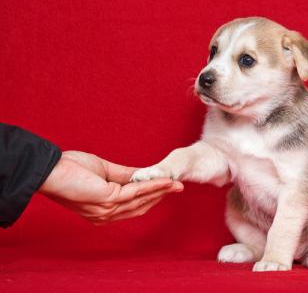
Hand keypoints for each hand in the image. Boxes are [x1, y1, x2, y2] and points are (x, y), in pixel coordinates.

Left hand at [39, 151, 182, 224]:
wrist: (51, 170)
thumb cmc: (70, 169)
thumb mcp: (104, 171)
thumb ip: (124, 175)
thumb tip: (142, 174)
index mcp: (104, 211)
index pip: (132, 207)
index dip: (151, 197)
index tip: (167, 188)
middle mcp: (106, 215)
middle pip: (140, 207)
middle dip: (161, 196)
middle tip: (178, 187)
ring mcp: (107, 210)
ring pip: (141, 200)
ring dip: (160, 191)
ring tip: (175, 184)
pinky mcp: (109, 199)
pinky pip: (136, 192)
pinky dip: (152, 185)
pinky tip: (164, 180)